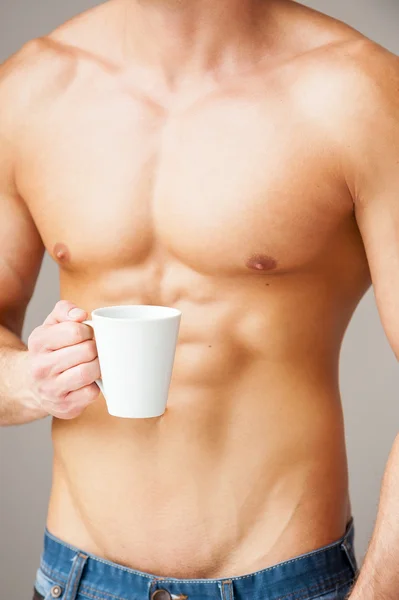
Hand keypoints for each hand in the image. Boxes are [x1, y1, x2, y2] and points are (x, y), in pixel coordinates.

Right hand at [27, 300, 100, 418]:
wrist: (33, 385)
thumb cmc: (50, 350)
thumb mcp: (51, 325)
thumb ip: (65, 310)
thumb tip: (81, 315)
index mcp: (39, 342)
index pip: (75, 331)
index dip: (89, 331)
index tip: (87, 335)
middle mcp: (41, 367)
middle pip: (86, 351)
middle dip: (95, 348)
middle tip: (93, 350)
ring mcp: (52, 389)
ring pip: (88, 372)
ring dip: (98, 366)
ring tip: (93, 363)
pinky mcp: (65, 407)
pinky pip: (91, 393)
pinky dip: (96, 385)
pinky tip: (89, 381)